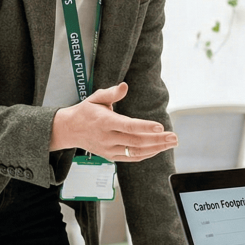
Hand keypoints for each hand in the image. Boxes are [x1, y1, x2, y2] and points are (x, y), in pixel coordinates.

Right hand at [48, 82, 176, 160]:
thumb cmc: (86, 111)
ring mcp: (109, 149)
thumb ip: (111, 93)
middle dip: (157, 140)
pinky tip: (159, 149)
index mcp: (104, 122)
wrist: (69, 130)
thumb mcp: (96, 98)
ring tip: (171, 143)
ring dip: (156, 149)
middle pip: (136, 141)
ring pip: (135, 152)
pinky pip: (131, 158)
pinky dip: (146, 155)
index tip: (160, 126)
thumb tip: (124, 86)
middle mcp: (107, 137)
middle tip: (174, 137)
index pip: (127, 125)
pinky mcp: (110, 156)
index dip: (144, 127)